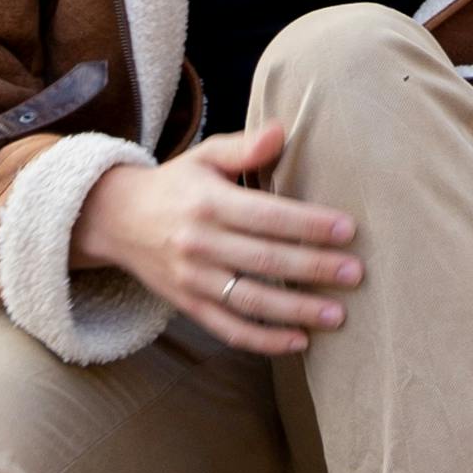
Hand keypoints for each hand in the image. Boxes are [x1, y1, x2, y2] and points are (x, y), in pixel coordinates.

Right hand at [78, 126, 358, 358]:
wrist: (116, 219)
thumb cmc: (176, 183)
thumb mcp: (204, 155)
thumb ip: (243, 147)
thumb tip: (281, 131)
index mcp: (208, 203)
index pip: (267, 216)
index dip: (309, 224)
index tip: (348, 229)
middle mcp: (200, 243)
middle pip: (265, 261)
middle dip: (314, 268)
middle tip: (355, 273)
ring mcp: (193, 280)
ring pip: (251, 301)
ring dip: (297, 310)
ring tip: (338, 314)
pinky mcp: (189, 305)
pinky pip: (229, 329)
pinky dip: (264, 340)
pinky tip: (300, 342)